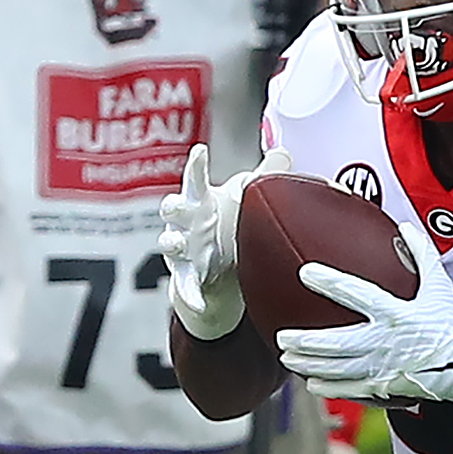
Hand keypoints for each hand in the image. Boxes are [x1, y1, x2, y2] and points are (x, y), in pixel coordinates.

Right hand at [162, 142, 279, 340]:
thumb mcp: (244, 195)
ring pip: (169, 243)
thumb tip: (283, 149)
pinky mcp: (186, 274)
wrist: (217, 265)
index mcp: (200, 200)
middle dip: (172, 206)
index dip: (196, 165)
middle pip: (172, 209)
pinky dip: (190, 295)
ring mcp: (182, 248)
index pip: (196, 179)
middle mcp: (185, 221)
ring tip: (175, 244)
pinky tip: (199, 303)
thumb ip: (264, 173)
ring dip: (171, 243)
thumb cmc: (226, 219)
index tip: (200, 152)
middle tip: (173, 205)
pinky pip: (185, 286)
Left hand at [274, 215, 452, 403]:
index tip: (305, 272)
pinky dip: (329, 386)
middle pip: (336, 342)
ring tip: (287, 358)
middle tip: (281, 336)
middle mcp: (386, 341)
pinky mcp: (385, 387)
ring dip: (309, 364)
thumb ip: (422, 254)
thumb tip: (405, 226)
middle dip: (305, 340)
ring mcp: (384, 367)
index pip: (357, 294)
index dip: (330, 282)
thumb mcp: (440, 286)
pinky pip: (351, 388)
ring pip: (338, 368)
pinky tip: (311, 383)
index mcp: (397, 313)